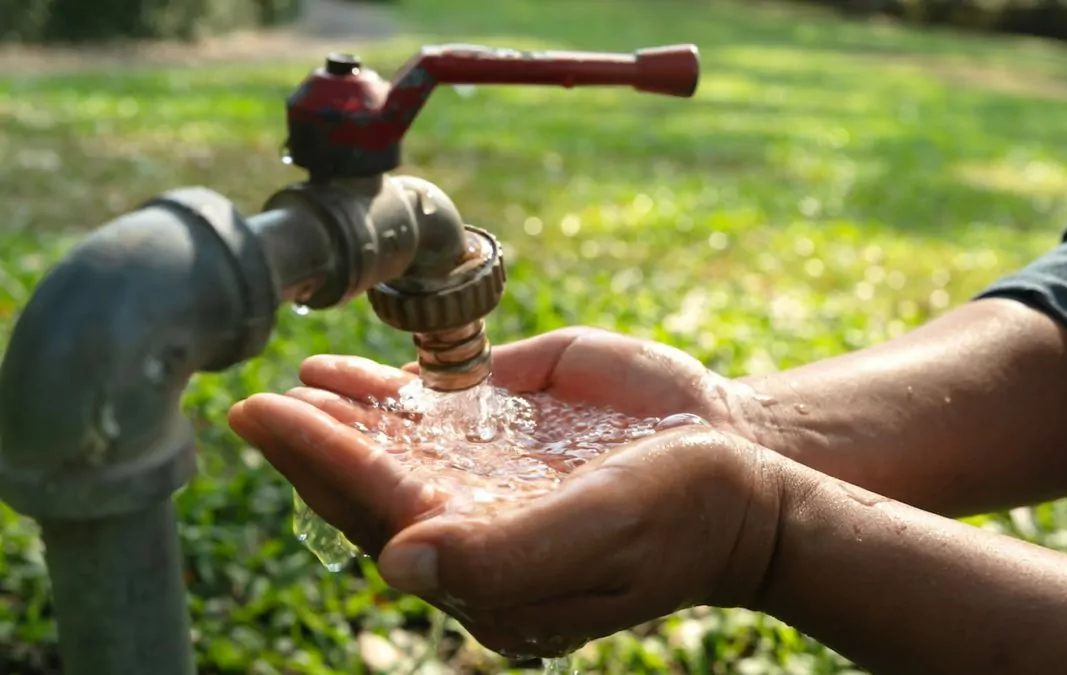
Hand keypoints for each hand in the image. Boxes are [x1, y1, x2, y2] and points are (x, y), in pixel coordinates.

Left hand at [228, 327, 788, 656]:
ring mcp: (492, 470)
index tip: (266, 417)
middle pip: (372, 484)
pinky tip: (352, 376)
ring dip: (340, 417)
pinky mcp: (517, 426)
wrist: (743, 470)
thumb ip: (501, 555)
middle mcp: (477, 517)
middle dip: (310, 445)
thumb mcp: (599, 535)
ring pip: (397, 446)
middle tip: (252, 406)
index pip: (383, 511)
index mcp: (488, 561)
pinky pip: (438, 410)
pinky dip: (390, 391)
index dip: (320, 462)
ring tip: (289, 389)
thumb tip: (398, 565)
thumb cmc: (681, 512)